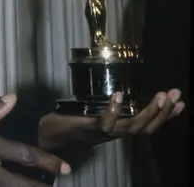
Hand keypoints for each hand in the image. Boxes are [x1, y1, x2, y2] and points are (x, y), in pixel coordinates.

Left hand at [38, 89, 184, 150]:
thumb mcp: (95, 114)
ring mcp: (102, 133)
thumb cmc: (70, 122)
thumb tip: (122, 93)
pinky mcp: (88, 128)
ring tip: (160, 96)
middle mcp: (115, 134)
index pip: (148, 126)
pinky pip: (105, 124)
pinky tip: (120, 95)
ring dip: (148, 113)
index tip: (180, 103)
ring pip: (132, 128)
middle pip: (147, 129)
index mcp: (118, 129)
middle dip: (164, 112)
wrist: (48, 134)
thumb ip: (109, 109)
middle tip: (176, 94)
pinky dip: (114, 111)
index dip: (165, 116)